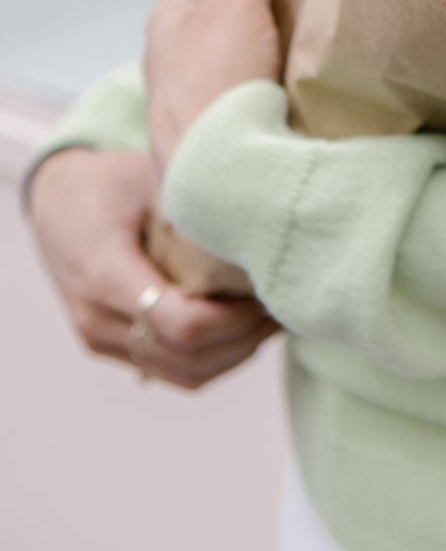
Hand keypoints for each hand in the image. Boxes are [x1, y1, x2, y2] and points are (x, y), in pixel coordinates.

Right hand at [28, 148, 278, 387]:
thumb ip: (193, 202)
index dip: (235, 318)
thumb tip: (258, 219)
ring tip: (272, 316)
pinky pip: (172, 370)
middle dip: (245, 336)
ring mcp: (100, 339)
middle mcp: (97, 319)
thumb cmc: (107, 182)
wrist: (56, 203)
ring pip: (185, 374)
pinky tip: (244, 327)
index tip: (268, 290)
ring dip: (235, 353)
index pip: (181, 324)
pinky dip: (214, 357)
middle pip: (189, 357)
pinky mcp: (111, 345)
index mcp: (104, 276)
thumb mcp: (148, 176)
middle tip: (284, 303)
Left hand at [145, 0, 281, 173]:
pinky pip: (237, 76)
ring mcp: (187, 84)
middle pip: (224, 0)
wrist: (212, 169)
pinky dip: (260, 65)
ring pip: (230, 40)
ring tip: (302, 32)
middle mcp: (170, 45)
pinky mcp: (205, 117)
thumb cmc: (220, 79)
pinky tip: (283, 77)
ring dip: (262, 30)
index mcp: (172, 9)